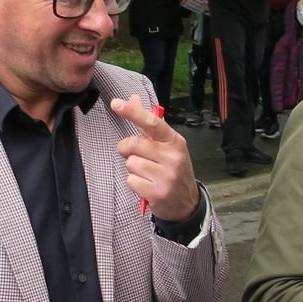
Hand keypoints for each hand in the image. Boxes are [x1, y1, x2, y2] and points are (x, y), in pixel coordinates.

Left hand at [113, 95, 199, 220]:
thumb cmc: (172, 169)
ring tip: (147, 174)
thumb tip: (132, 98)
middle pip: (133, 144)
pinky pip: (131, 180)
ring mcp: (166, 176)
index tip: (116, 103)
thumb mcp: (166, 146)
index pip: (152, 122)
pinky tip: (147, 185)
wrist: (186, 203)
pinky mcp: (158, 193)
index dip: (132, 112)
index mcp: (175, 141)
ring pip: (131, 163)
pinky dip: (135, 183)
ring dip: (133, 168)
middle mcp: (173, 157)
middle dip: (126, 149)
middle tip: (134, 155)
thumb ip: (148, 123)